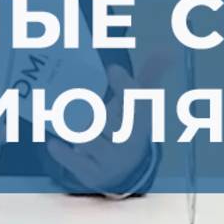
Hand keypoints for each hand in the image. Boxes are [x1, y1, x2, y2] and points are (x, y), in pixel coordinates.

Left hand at [43, 56, 169, 194]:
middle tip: (79, 101)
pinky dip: (64, 153)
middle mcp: (130, 143)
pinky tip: (54, 143)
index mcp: (142, 121)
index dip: (125, 86)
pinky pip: (77, 162)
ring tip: (67, 119)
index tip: (113, 70)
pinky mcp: (94, 175)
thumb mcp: (140, 101)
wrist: (124, 170)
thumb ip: (151, 73)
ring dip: (77, 129)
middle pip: (107, 119)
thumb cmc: (128, 123)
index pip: (137, 102)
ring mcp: (112, 161)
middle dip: (94, 110)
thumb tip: (168, 48)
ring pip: (89, 139)